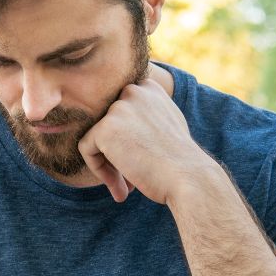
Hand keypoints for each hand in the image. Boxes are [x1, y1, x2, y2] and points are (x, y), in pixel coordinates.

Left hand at [77, 78, 213, 203]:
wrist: (188, 178)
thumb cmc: (181, 161)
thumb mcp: (167, 125)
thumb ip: (146, 115)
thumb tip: (121, 123)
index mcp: (148, 87)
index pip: (119, 111)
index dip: (126, 138)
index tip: (139, 159)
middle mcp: (133, 91)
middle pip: (106, 123)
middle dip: (115, 152)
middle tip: (131, 178)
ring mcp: (118, 108)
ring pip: (96, 137)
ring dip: (109, 164)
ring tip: (126, 187)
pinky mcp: (105, 128)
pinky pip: (86, 149)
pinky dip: (98, 170)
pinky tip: (120, 187)